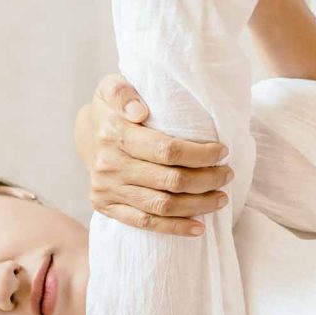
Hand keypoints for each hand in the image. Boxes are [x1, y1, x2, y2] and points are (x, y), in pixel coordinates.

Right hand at [81, 73, 232, 234]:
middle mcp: (110, 165)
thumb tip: (139, 112)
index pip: (167, 150)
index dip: (200, 154)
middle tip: (228, 174)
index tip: (222, 151)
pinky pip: (145, 223)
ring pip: (162, 205)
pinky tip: (199, 227)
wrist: (87, 134)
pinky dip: (174, 228)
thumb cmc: (112, 109)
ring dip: (198, 204)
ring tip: (221, 198)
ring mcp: (107, 189)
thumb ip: (123, 92)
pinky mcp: (106, 207)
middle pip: (170, 180)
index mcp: (114, 134)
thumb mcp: (112, 87)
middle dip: (207, 179)